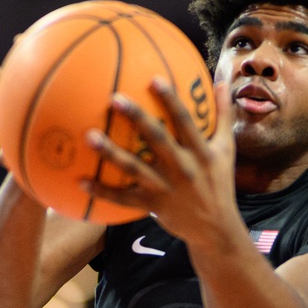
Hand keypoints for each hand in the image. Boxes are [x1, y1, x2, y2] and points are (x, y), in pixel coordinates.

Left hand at [81, 77, 240, 248]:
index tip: (153, 79)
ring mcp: (165, 187)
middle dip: (136, 118)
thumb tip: (220, 82)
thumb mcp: (227, 149)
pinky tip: (81, 181)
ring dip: (111, 152)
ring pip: (134, 168)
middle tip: (114, 98)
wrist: (216, 228)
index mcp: (201, 152)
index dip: (171, 100)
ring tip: (89, 135)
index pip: (185, 122)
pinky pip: (124, 198)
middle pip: (157, 139)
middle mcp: (182, 168)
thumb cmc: (219, 182)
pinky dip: (103, 191)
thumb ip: (223, 115)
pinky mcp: (152, 205)